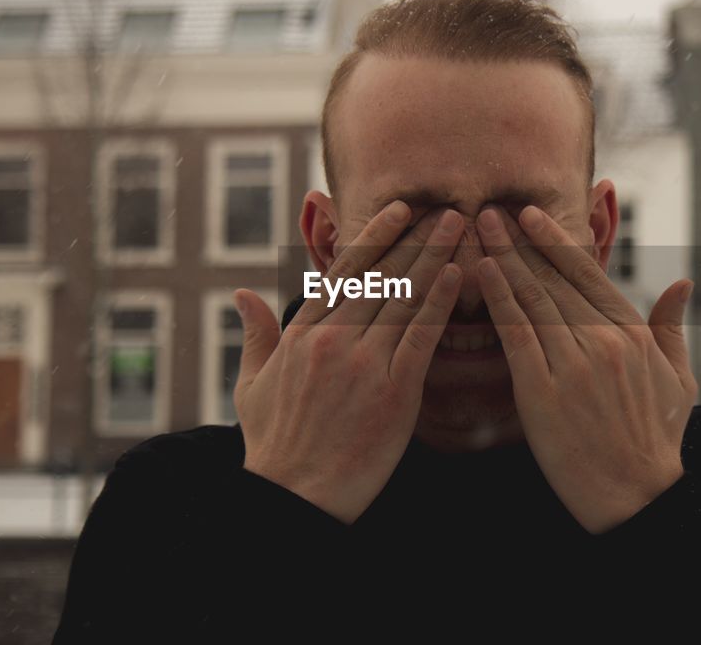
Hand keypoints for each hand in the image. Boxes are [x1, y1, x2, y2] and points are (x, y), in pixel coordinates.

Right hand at [232, 203, 464, 522]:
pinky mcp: (393, 391)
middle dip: (413, 237)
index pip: (343, 272)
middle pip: (380, 275)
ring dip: (433, 256)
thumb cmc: (272, 445)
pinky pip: (421, 336)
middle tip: (442, 206)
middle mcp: (332, 338)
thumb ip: (255, 335)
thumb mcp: (251, 385)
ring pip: (403, 296)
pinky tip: (456, 274)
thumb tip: (242, 295)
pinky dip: (439, 302)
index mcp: (301, 333)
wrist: (293, 495)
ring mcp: (363, 362)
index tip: (398, 210)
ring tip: (457, 225)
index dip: (374, 237)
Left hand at [475, 205, 697, 532]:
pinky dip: (497, 299)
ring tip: (477, 229)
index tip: (531, 214)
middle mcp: (603, 340)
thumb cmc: (656, 439)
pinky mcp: (542, 391)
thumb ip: (673, 327)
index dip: (555, 241)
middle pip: (553, 278)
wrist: (636, 494)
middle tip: (490, 210)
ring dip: (502, 258)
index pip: (587, 273)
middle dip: (519, 241)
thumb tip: (684, 284)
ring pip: (531, 298)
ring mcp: (572, 364)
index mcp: (632, 332)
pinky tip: (479, 272)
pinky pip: (515, 334)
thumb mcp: (678, 378)